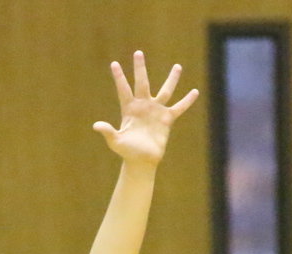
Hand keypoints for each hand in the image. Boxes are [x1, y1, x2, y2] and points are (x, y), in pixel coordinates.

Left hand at [93, 51, 197, 166]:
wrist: (141, 161)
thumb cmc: (127, 152)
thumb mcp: (116, 142)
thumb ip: (108, 132)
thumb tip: (96, 126)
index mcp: (129, 110)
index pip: (123, 90)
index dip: (119, 77)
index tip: (114, 64)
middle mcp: (143, 106)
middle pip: (142, 82)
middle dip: (140, 68)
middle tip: (138, 53)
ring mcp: (156, 111)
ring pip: (165, 91)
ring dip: (172, 79)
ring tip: (178, 66)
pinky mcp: (167, 119)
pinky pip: (179, 108)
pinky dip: (187, 101)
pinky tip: (195, 92)